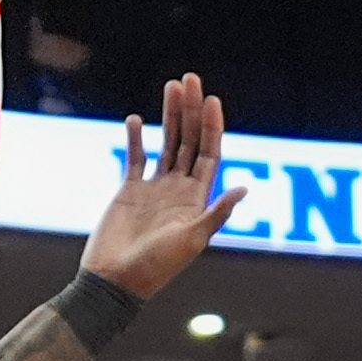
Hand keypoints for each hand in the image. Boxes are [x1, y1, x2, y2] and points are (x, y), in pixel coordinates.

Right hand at [87, 75, 247, 298]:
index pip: (210, 153)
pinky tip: (136, 118)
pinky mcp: (129, 191)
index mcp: (197, 199)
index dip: (212, 126)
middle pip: (190, 140)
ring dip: (170, 115)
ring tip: (172, 86)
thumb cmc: (157, 266)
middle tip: (190, 79)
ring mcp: (155, 188)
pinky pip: (136, 157)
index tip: (212, 99)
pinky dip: (135, 137)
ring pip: (167, 143)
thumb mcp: (192, 240)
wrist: (116, 281)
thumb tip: (245, 188)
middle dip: (191, 110)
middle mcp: (179, 189)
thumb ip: (217, 213)